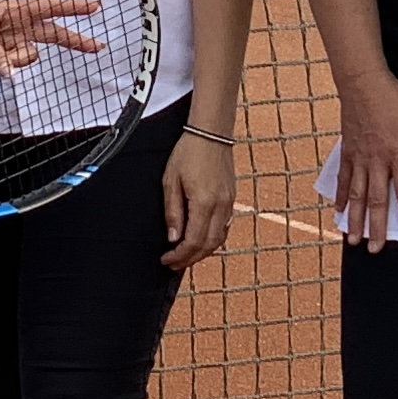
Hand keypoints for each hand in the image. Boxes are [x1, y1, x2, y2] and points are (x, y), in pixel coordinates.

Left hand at [0, 0, 98, 76]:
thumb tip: (10, 73)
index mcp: (13, 8)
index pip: (48, 7)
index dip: (71, 7)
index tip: (94, 6)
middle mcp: (14, 25)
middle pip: (51, 34)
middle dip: (73, 40)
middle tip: (98, 46)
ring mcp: (6, 43)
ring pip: (26, 57)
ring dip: (13, 60)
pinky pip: (9, 68)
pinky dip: (1, 68)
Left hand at [162, 124, 236, 270]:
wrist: (211, 134)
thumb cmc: (187, 153)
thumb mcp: (170, 181)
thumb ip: (173, 212)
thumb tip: (173, 238)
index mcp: (204, 203)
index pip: (193, 242)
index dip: (179, 255)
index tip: (166, 260)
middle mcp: (220, 206)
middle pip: (208, 246)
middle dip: (190, 259)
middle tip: (173, 264)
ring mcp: (229, 203)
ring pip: (219, 239)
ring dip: (202, 252)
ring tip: (185, 256)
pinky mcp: (231, 199)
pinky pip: (224, 228)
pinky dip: (212, 240)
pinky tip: (200, 241)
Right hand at [329, 69, 397, 250]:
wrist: (362, 82)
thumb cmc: (393, 97)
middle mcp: (377, 161)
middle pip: (377, 200)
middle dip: (377, 227)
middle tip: (376, 249)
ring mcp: (359, 158)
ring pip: (357, 195)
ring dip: (356, 219)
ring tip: (354, 239)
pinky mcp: (348, 152)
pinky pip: (344, 178)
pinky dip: (342, 196)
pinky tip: (340, 211)